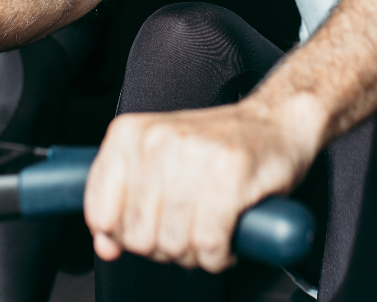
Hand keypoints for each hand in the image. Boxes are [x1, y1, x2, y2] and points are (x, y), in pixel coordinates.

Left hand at [83, 103, 316, 272]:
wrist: (275, 123)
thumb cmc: (215, 146)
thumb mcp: (158, 162)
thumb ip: (125, 201)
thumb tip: (106, 244)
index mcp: (130, 133)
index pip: (100, 211)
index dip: (123, 234)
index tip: (147, 227)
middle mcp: (157, 140)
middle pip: (138, 236)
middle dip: (164, 246)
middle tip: (187, 226)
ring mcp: (194, 156)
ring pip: (174, 244)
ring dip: (196, 252)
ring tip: (209, 227)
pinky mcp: (230, 176)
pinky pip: (210, 245)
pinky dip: (220, 254)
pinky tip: (227, 236)